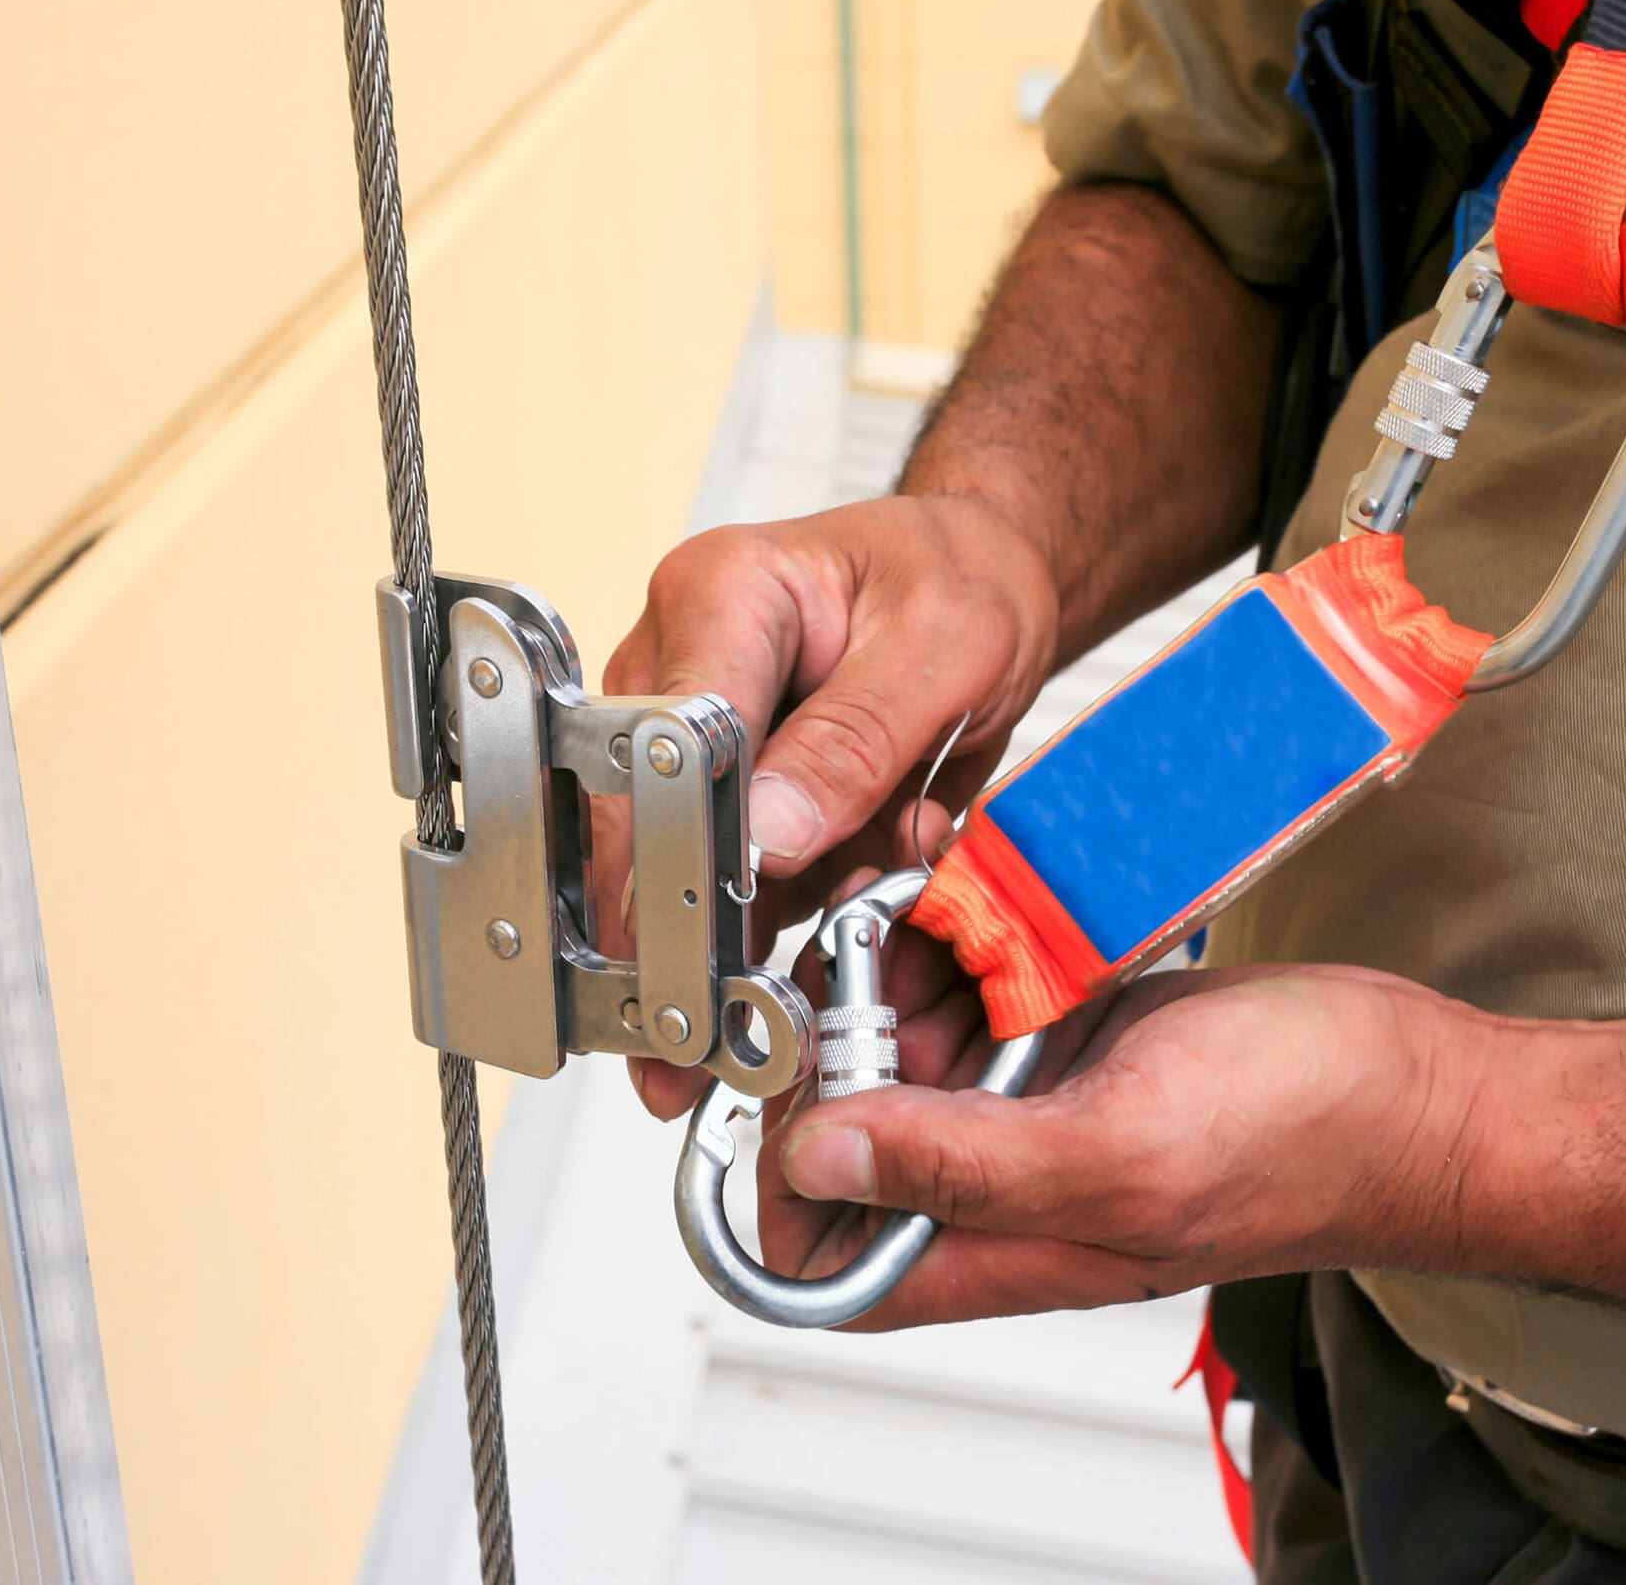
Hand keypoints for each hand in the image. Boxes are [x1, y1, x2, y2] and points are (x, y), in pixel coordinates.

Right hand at [597, 494, 1061, 1119]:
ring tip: (725, 1047)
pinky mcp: (721, 788)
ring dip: (712, 952)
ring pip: (673, 863)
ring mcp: (690, 730)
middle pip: (642, 814)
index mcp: (723, 594)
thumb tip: (768, 830)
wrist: (983, 577)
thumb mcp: (945, 648)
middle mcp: (681, 658)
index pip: (665, 738)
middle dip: (668, 934)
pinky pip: (725, 879)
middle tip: (683, 1039)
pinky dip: (765, 934)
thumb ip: (856, 739)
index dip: (669, 850)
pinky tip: (785, 987)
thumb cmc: (962, 580)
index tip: (687, 948)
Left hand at [751, 956, 1483, 1330]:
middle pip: (843, 1111)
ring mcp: (1027, 1099)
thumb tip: (815, 1164)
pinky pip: (973, 976)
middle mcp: (993, 1181)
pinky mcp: (1063, 1028)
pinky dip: (964, 927)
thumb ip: (961, 1169)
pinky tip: (977, 881)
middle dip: (842, 1019)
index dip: (773, 1162)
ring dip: (899, 953)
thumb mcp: (1120, 1158)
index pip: (814, 1245)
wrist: (1418, 1077)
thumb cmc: (1310, 1142)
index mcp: (990, 1248)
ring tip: (927, 891)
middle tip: (871, 940)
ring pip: (901, 1025)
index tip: (792, 1056)